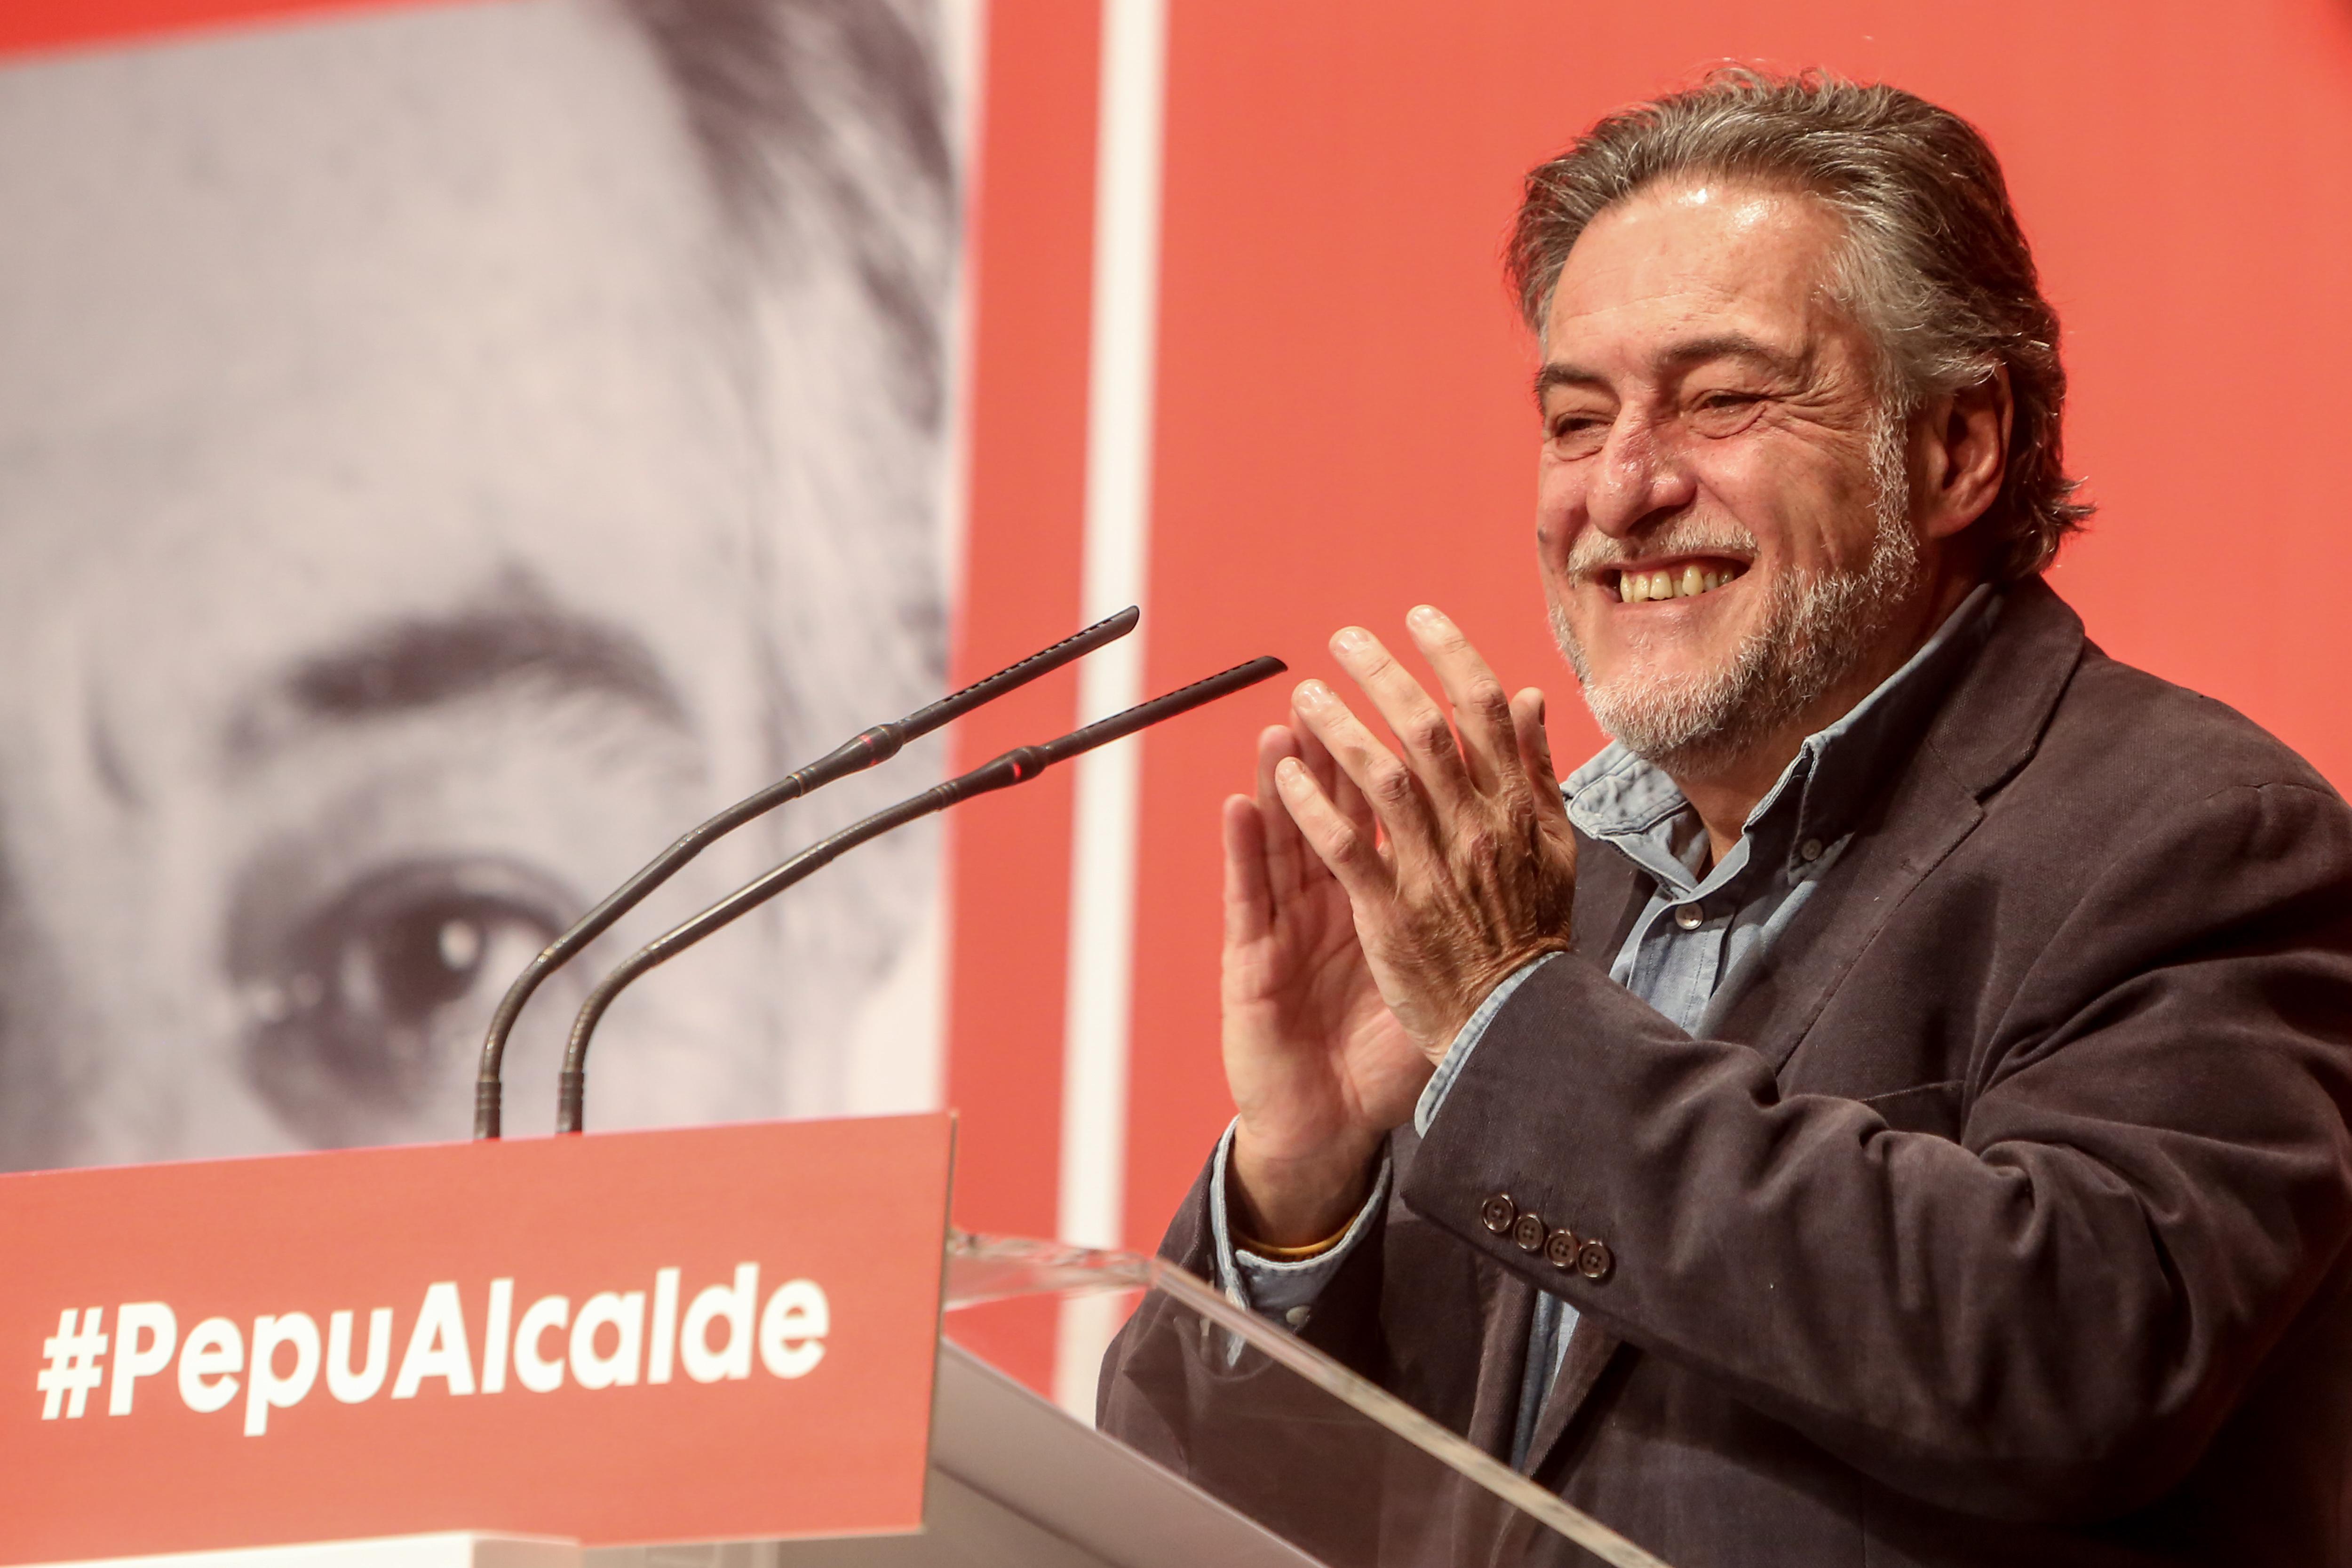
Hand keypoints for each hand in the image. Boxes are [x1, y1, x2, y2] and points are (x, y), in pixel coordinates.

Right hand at [1222, 717, 1430, 1246]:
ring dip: (1282, 782)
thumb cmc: (1387, 1043)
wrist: (1334, 1119)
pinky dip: (1243, 849)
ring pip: (1283, 839)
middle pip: (1328, 810)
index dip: (1392, 755)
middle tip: (1335, 690)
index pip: (1383, 811)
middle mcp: (1327, 899)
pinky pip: (1248, 897)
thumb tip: (1514, 834)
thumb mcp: (1440, 963)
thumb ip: (1470, 896)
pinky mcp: (1254, 962)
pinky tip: (1239, 806)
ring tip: (1282, 729)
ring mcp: (1287, 927)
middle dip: (1331, 749)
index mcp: (1376, 893)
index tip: (1409, 698)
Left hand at [1277, 605, 1577, 1058]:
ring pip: (1381, 778)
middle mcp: (1478, 828)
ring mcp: (1434, 869)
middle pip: (1426, 729)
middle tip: (1344, 639)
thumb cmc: (1531, 930)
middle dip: (1382, 675)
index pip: (1485, 709)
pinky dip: (1314, 808)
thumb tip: (1528, 697)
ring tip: (1305, 695)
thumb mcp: (1554, 844)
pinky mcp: (1392, 911)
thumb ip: (1536, 769)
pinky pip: (1345, 847)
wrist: (1517, 1019)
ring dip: (1338, 730)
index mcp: (1518, 807)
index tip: (1417, 616)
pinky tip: (1285, 777)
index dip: (1450, 654)